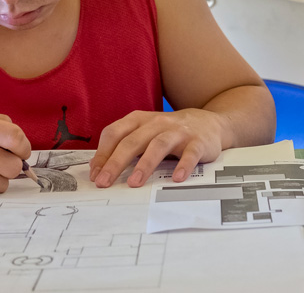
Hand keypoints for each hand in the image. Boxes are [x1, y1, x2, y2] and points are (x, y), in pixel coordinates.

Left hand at [88, 109, 227, 187]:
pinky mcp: (198, 142)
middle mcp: (157, 123)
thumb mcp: (144, 133)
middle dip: (116, 162)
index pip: (114, 133)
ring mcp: (178, 132)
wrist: (208, 122)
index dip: (102, 153)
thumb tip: (98, 168)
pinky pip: (190, 153)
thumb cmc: (169, 131)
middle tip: (104, 182)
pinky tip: (176, 178)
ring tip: (134, 183)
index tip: (95, 174)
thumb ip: (124, 146)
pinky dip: (183, 165)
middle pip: (132, 141)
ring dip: (145, 164)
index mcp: (139, 120)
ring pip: (158, 145)